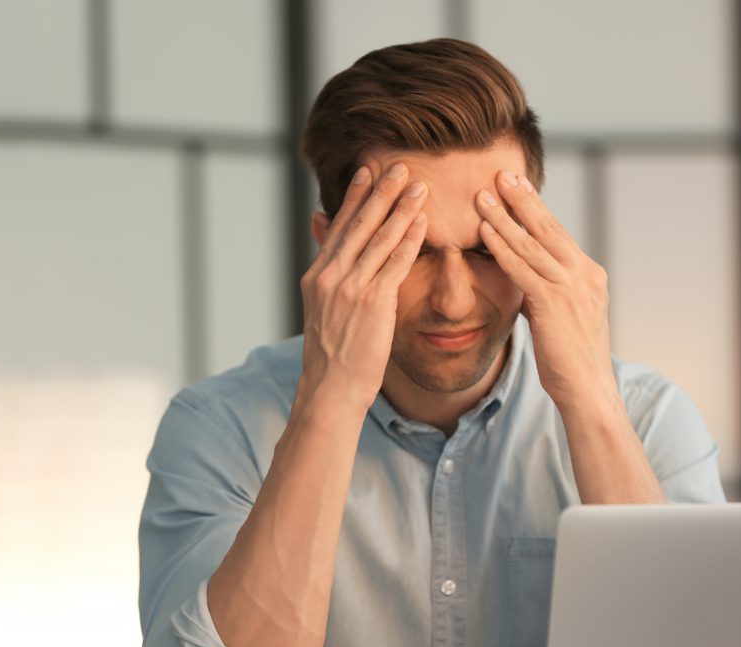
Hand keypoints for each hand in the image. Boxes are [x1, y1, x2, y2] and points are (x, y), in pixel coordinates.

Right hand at [299, 164, 428, 409]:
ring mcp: (350, 288)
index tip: (367, 172)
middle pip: (359, 224)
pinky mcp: (373, 302)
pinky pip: (396, 263)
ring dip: (401, 208)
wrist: (331, 387)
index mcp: (317, 276)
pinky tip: (423, 221)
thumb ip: (329, 277)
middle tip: (398, 165)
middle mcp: (330, 276)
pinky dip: (410, 239)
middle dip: (381, 192)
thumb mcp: (322, 310)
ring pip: (380, 238)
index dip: (355, 198)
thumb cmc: (333, 354)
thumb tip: (328, 255)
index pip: (339, 227)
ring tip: (418, 185)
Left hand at [476, 171, 614, 404]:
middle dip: (522, 199)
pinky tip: (485, 232)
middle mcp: (584, 275)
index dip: (536, 208)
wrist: (588, 390)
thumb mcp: (563, 317)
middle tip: (502, 173)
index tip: (517, 186)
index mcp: (589, 275)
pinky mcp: (553, 304)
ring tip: (482, 196)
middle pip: (548, 228)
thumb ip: (546, 292)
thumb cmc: (572, 360)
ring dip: (504, 217)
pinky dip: (502, 247)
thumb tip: (526, 278)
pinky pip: (522, 269)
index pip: (558, 234)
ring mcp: (571, 288)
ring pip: (532, 244)